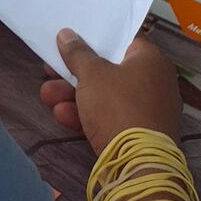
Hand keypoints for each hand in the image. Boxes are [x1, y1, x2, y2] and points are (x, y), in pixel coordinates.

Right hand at [40, 29, 181, 154]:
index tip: (71, 37)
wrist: (137, 166)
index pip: (122, 39)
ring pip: (105, 96)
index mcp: (150, 60)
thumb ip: (77, 52)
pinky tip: (62, 116)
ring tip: (47, 96)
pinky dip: (88, 115)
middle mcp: (154, 82)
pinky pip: (111, 117)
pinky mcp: (138, 135)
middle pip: (108, 70)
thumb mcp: (92, 74)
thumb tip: (67, 34)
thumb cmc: (118, 106)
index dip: (95, 37)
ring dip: (74, 95)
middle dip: (74, 73)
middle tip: (49, 70)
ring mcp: (147, 111)